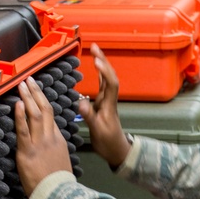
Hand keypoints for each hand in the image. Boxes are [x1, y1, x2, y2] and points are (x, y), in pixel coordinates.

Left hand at [15, 77, 72, 195]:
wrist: (58, 195)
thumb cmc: (58, 183)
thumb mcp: (61, 161)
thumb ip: (54, 149)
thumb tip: (48, 145)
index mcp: (58, 140)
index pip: (50, 116)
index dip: (43, 102)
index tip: (38, 92)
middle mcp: (50, 137)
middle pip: (44, 110)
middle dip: (36, 93)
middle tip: (30, 80)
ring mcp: (40, 143)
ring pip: (34, 115)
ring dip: (28, 98)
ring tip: (22, 85)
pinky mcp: (28, 151)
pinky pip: (24, 130)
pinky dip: (21, 116)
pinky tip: (18, 104)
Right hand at [77, 44, 130, 168]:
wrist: (116, 151)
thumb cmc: (109, 143)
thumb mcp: (98, 132)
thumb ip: (90, 117)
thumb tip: (82, 102)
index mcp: (109, 106)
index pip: (110, 84)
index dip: (104, 72)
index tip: (96, 61)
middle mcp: (109, 101)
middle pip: (109, 77)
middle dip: (103, 61)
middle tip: (95, 47)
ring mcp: (107, 102)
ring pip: (106, 80)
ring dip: (102, 65)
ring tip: (95, 52)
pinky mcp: (103, 105)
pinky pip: (102, 86)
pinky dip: (99, 75)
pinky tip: (96, 68)